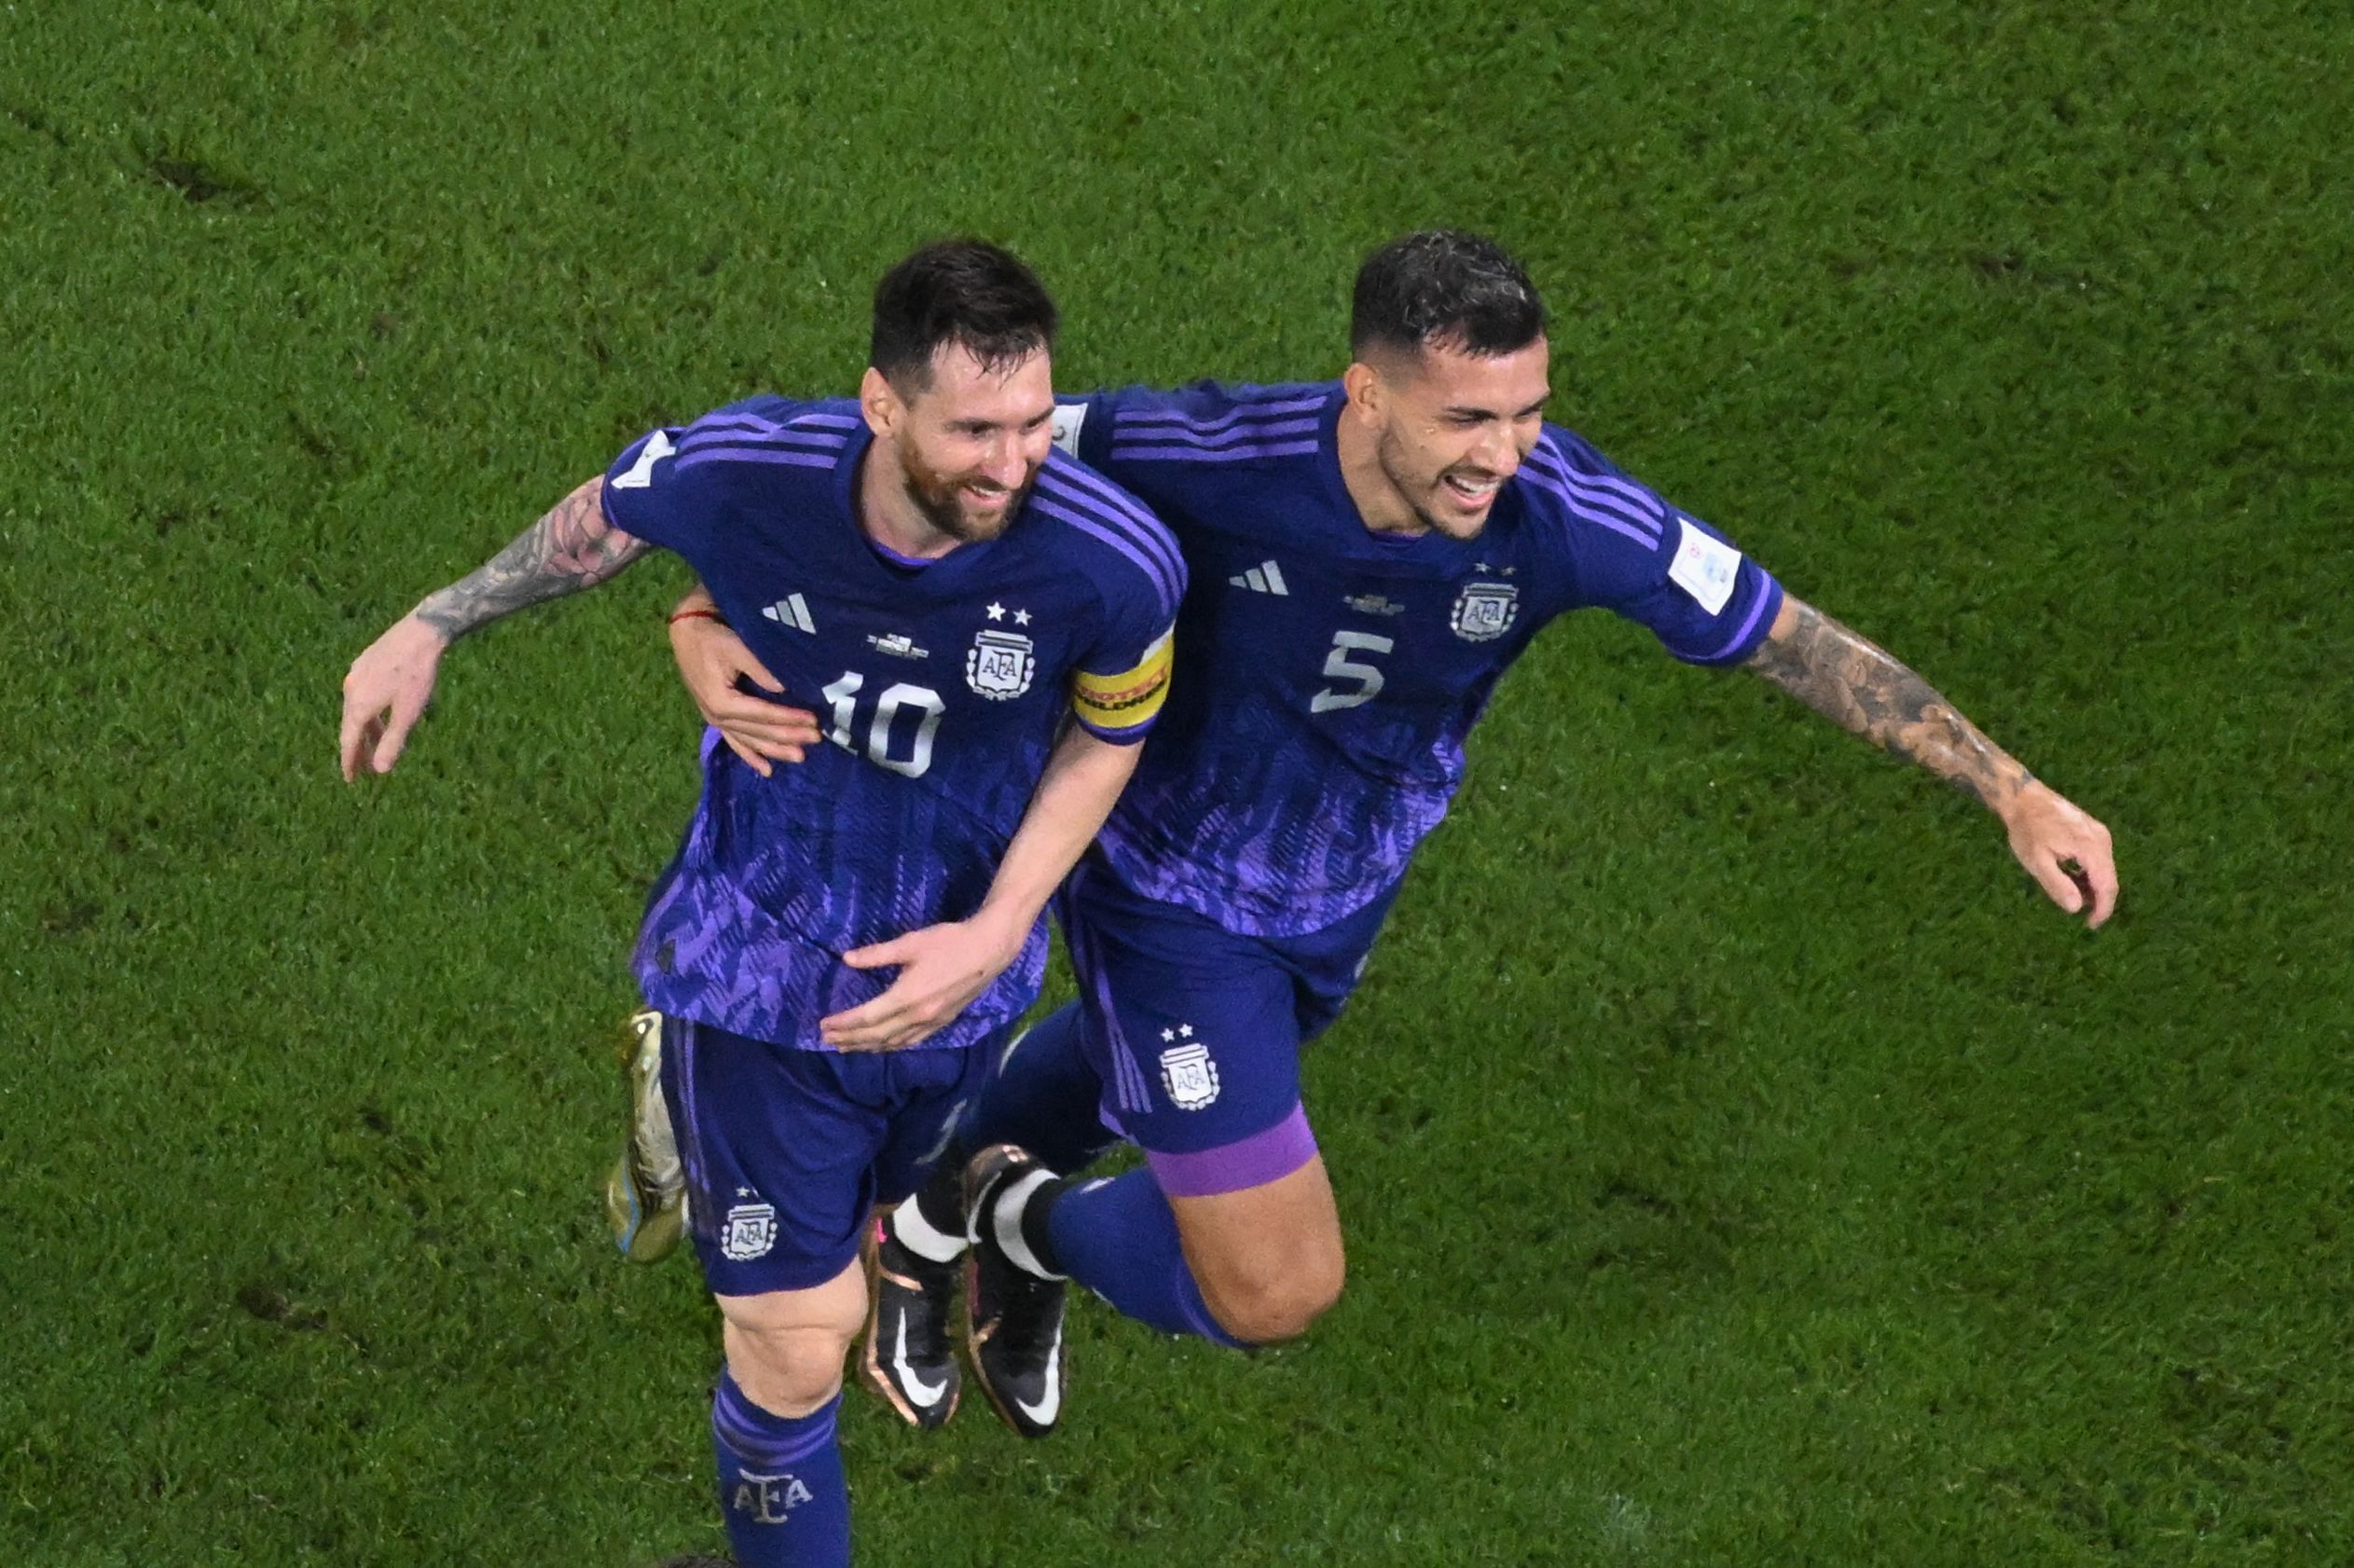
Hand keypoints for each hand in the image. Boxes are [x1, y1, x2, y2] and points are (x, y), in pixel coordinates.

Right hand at [339, 614, 448, 779]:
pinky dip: (369, 712)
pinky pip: (361, 696)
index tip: (351, 780)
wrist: (420, 633)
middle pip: (350, 726)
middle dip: (357, 750)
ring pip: (357, 710)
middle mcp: (350, 690)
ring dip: (366, 731)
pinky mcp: (364, 664)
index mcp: (358, 705)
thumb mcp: (407, 713)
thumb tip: (380, 770)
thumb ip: (393, 742)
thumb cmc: (417, 676)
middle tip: (363, 771)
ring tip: (376, 746)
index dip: (350, 762)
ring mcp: (356, 675)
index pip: (349, 741)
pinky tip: (380, 715)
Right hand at [671, 615, 820, 776]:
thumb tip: (783, 688)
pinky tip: (767, 770)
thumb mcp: (735, 647)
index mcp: (722, 701)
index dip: (789, 719)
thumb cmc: (711, 638)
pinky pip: (735, 742)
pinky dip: (751, 756)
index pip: (763, 715)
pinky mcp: (716, 718)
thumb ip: (758, 669)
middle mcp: (717, 716)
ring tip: (799, 757)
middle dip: (789, 737)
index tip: (813, 721)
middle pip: (759, 732)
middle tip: (816, 739)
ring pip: (750, 741)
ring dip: (775, 750)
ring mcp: (716, 720)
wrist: (687, 633)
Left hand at [820, 916, 1027, 1051]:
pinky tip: (884, 1045)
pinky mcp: (942, 1021)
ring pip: (893, 1042)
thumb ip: (877, 954)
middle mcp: (918, 1016)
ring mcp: (932, 1022)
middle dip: (850, 1039)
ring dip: (868, 1046)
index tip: (824, 1025)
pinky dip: (892, 1046)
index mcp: (906, 997)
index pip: (867, 1017)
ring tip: (848, 1047)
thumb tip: (847, 959)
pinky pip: (911, 1041)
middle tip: (827, 1040)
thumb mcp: (910, 943)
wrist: (989, 950)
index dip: (844, 1023)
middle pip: (876, 1035)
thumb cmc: (949, 942)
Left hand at [2001, 780, 2117, 927]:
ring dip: (2092, 886)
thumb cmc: (2026, 830)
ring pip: (2105, 869)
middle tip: (2080, 916)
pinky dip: (2090, 873)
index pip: (2107, 886)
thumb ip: (2057, 884)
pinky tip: (2071, 876)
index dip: (2103, 909)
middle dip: (2097, 900)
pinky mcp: (2094, 831)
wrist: (2024, 798)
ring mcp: (2100, 833)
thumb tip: (2077, 908)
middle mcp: (2102, 839)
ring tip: (2070, 893)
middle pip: (2109, 878)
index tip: (2092, 925)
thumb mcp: (2036, 861)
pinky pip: (2100, 858)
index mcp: (2091, 847)